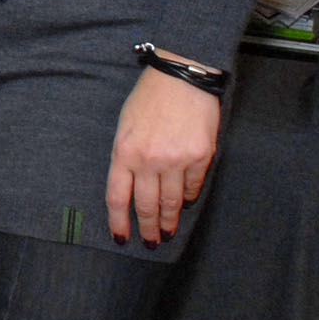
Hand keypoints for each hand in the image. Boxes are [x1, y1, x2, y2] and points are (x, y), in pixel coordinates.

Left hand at [105, 64, 221, 245]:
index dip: (119, 221)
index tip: (121, 237)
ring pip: (171, 202)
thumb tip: (132, 188)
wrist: (180, 78)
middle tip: (150, 241)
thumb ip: (127, 157)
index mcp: (124, 152)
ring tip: (167, 232)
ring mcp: (176, 160)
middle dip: (147, 227)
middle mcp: (149, 160)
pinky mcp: (201, 157)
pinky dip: (188, 197)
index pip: (117, 197)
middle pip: (146, 205)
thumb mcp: (125, 126)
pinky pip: (193, 186)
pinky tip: (184, 204)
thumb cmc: (148, 99)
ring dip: (169, 220)